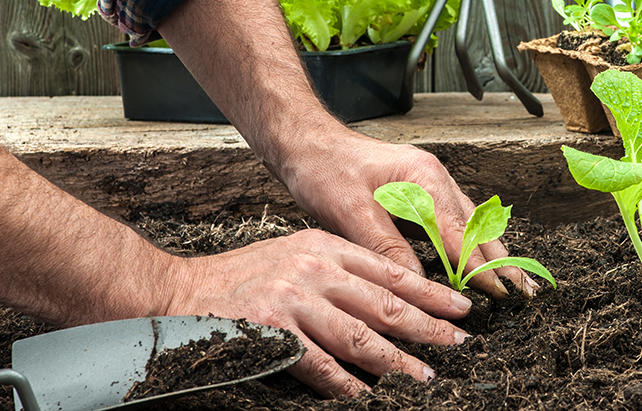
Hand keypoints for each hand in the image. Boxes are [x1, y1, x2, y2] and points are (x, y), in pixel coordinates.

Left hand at [154, 0, 536, 297]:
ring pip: (470, 223)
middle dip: (501, 261)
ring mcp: (429, 183)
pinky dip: (471, 243)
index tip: (502, 293)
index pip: (460, 233)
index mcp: (423, 179)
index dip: (481, 267)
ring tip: (513, 282)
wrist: (305, 142)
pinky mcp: (419, 191)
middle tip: (526, 292)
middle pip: (477, 227)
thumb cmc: (324, 169)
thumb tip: (416, 283)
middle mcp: (434, 178)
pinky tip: (479, 260)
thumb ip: (386, 247)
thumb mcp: (349, 211)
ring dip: (490, 253)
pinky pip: (455, 220)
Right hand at [165, 227, 471, 396]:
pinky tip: (366, 394)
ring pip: (360, 336)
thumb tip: (388, 301)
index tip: (460, 307)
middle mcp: (314, 269)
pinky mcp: (272, 332)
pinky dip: (346, 383)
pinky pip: (320, 365)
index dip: (430, 291)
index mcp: (325, 246)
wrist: (181, 290)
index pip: (390, 270)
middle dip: (428, 325)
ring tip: (425, 376)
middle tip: (459, 343)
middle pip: (384, 302)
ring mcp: (293, 300)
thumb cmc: (243, 277)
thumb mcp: (296, 254)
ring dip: (397, 360)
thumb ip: (339, 271)